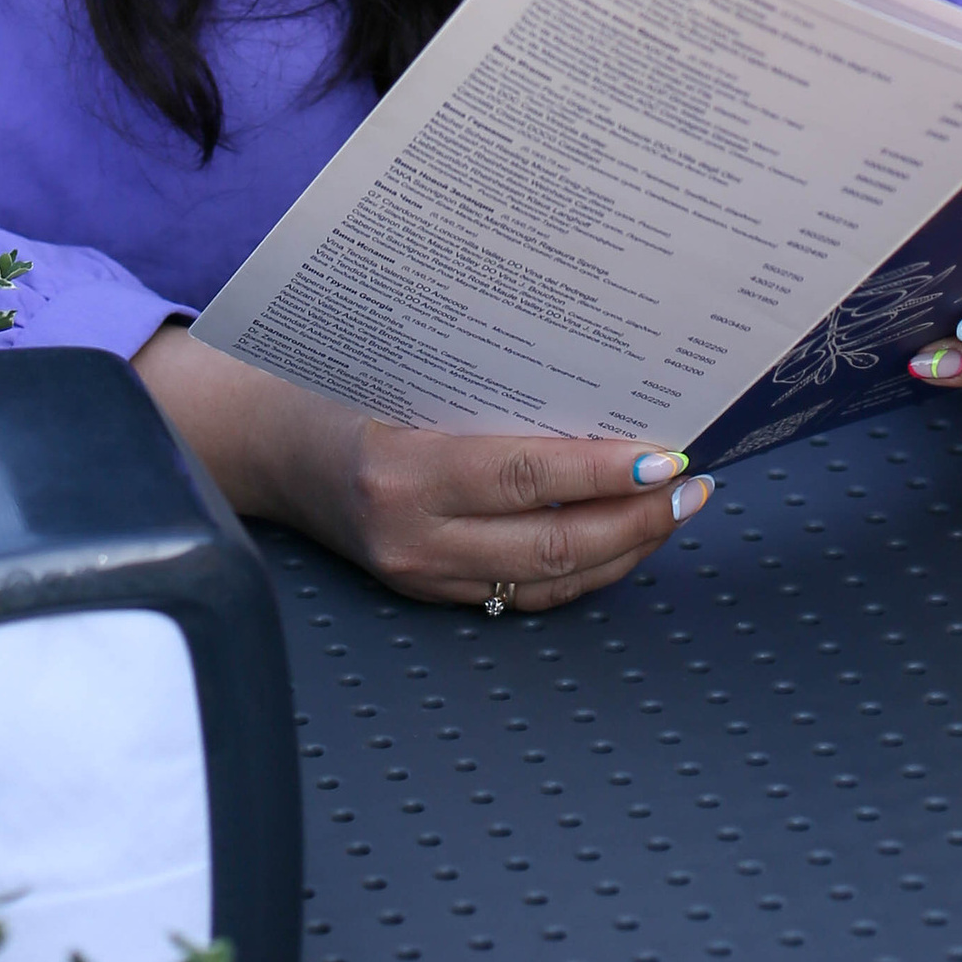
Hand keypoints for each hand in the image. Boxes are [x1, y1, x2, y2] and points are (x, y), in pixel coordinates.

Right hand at [133, 321, 712, 609]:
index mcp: (402, 468)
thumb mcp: (404, 367)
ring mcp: (420, 574)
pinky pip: (525, 594)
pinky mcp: (429, 592)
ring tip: (675, 511)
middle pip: (550, 543)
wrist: (268, 446)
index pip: (525, 477)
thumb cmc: (339, 382)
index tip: (666, 454)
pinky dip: (584, 571)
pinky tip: (623, 539)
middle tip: (693, 487)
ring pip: (548, 580)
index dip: (602, 472)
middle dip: (635, 520)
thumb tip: (597, 380)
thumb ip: (487, 386)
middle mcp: (412, 536)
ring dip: (624, 550)